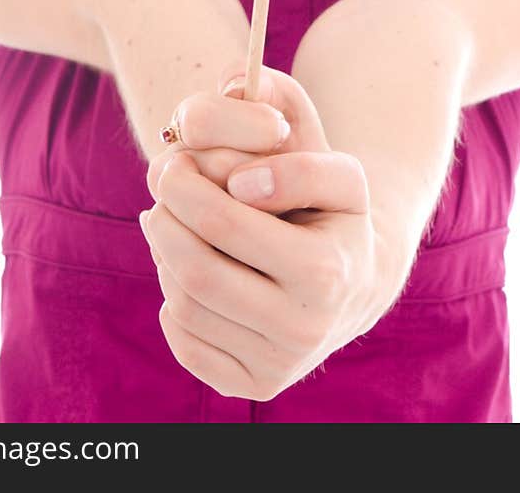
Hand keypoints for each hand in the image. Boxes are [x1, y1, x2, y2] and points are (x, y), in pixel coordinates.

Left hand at [139, 63, 399, 400]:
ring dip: (166, 251)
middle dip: (164, 212)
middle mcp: (305, 327)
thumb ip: (291, 133)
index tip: (187, 158)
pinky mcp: (254, 386)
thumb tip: (242, 180)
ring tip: (175, 220)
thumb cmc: (331, 205)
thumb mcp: (329, 156)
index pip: (223, 219)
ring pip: (182, 302)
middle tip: (162, 176)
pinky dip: (172, 298)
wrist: (357, 278)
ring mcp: (279, 364)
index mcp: (326, 269)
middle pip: (193, 267)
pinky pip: (184, 339)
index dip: (189, 181)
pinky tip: (189, 267)